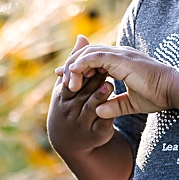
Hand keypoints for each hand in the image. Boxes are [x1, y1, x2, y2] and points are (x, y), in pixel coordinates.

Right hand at [46, 36, 118, 153]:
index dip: (80, 68)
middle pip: (81, 92)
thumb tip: (82, 37)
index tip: (93, 59)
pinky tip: (116, 104)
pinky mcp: (96, 135)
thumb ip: (77, 63)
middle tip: (105, 69)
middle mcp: (68, 111)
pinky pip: (102, 124)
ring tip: (108, 85)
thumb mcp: (70, 86)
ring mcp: (81, 124)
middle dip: (92, 80)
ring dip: (100, 96)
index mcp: (61, 98)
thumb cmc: (70, 107)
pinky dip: (109, 114)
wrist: (71, 143)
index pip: (70, 79)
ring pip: (91, 107)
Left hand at [57, 40, 178, 120]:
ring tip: (68, 82)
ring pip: (88, 52)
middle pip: (88, 51)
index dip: (78, 66)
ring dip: (74, 66)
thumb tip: (99, 111)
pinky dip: (81, 65)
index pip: (94, 58)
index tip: (66, 79)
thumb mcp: (132, 103)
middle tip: (62, 80)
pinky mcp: (121, 59)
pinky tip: (76, 79)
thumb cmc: (159, 96)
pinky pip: (94, 57)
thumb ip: (115, 106)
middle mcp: (120, 54)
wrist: (173, 90)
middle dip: (72, 64)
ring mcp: (120, 54)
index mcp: (122, 61)